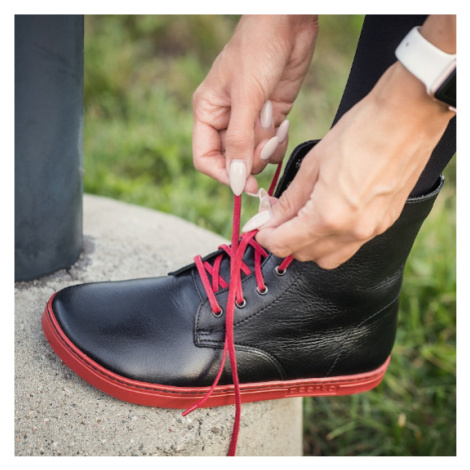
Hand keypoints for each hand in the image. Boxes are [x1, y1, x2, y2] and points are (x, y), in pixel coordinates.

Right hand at [192, 15, 317, 194]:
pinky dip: (279, 142)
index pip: (206, 158)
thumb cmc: (257, 50)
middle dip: (251, 159)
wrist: (288, 23)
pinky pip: (272, 145)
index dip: (223, 174)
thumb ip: (239, 141)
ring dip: (267, 149)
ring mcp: (249, 120)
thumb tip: (234, 180)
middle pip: (233, 160)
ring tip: (275, 125)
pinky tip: (283, 123)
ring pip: (254, 155)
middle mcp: (226, 120)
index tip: (243, 184)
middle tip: (266, 145)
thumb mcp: (246, 97)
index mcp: (208, 113)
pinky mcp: (270, 117)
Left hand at [253, 60, 454, 268]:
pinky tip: (326, 216)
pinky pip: (350, 245)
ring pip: (329, 258)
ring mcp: (372, 230)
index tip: (259, 228)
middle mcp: (353, 232)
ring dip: (309, 245)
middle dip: (285, 241)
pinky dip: (332, 239)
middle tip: (277, 219)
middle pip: (305, 256)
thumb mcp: (312, 164)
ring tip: (301, 219)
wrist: (409, 117)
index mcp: (329, 216)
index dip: (266, 238)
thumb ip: (289, 200)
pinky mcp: (386, 223)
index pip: (285, 244)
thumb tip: (270, 219)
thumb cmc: (360, 132)